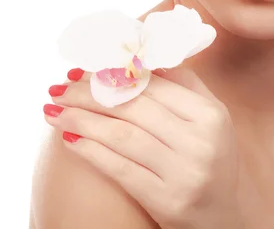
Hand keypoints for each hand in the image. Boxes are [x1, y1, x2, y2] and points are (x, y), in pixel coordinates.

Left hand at [43, 68, 243, 228]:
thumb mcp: (211, 120)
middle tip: (60, 88)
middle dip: (91, 94)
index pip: (156, 86)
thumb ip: (186, 86)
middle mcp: (200, 142)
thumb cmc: (210, 160)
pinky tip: (69, 138)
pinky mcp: (167, 200)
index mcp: (211, 115)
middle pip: (135, 108)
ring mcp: (185, 172)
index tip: (85, 71)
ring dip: (82, 120)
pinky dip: (91, 151)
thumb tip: (144, 60)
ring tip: (54, 110)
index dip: (116, 75)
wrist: (219, 216)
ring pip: (123, 136)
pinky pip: (120, 169)